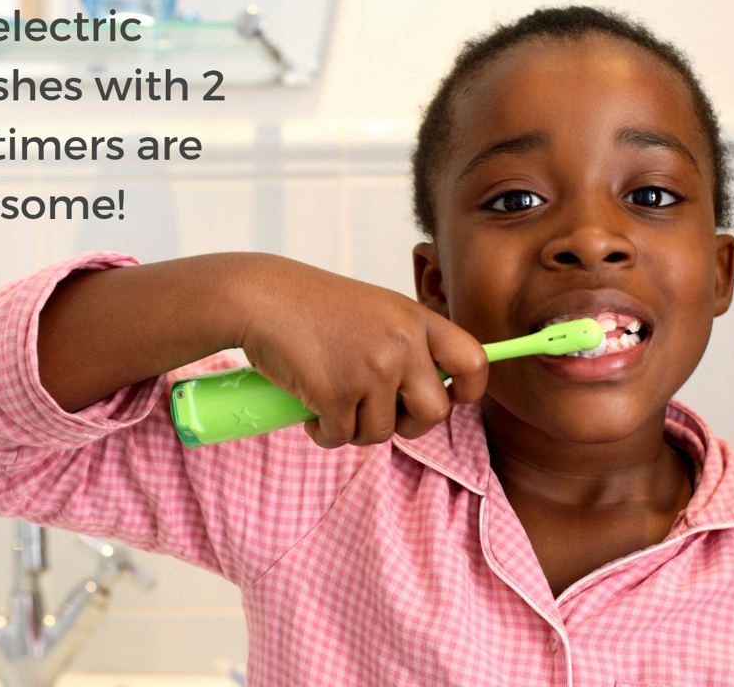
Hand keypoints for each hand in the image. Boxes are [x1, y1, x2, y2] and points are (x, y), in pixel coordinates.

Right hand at [234, 256, 487, 447]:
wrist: (259, 296)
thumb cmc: (311, 305)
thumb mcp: (375, 310)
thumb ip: (406, 342)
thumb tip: (430, 393)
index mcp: (415, 319)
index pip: (474, 360)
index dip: (470, 390)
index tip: (451, 398)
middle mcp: (401, 343)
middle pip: (435, 412)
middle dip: (408, 425)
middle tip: (381, 415)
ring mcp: (370, 369)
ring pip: (381, 432)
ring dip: (354, 428)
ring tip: (332, 403)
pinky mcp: (336, 394)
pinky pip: (341, 437)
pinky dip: (324, 433)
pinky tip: (310, 410)